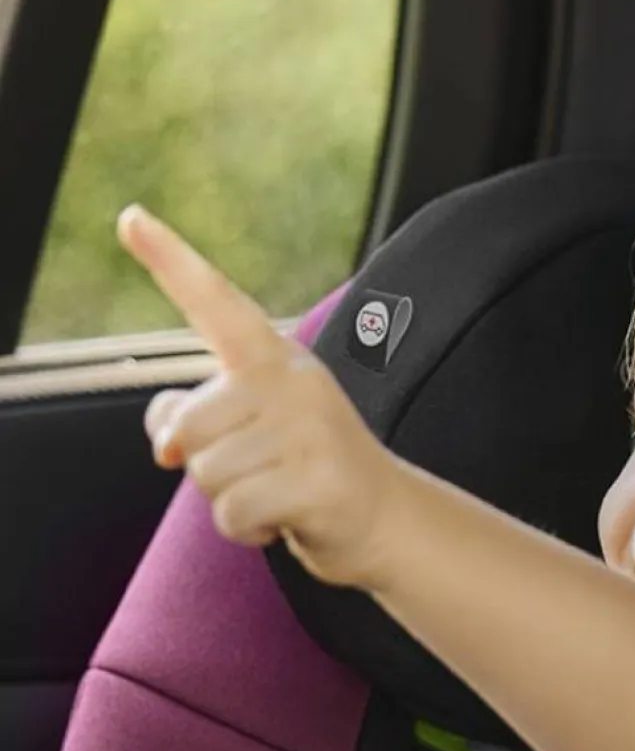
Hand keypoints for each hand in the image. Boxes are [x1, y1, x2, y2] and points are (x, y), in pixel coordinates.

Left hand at [117, 204, 405, 590]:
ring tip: (276, 495)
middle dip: (206, 467)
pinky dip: (246, 531)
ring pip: (208, 475)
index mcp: (274, 359)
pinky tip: (282, 522)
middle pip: (189, 427)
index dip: (170, 260)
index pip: (216, 303)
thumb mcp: (250, 430)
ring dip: (230, 502)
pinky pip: (234, 512)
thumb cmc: (308, 471)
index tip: (130, 218)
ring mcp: (311, 430)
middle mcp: (294, 382)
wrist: (389, 520)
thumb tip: (166, 442)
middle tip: (258, 473)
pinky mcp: (320, 482)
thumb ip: (193, 417)